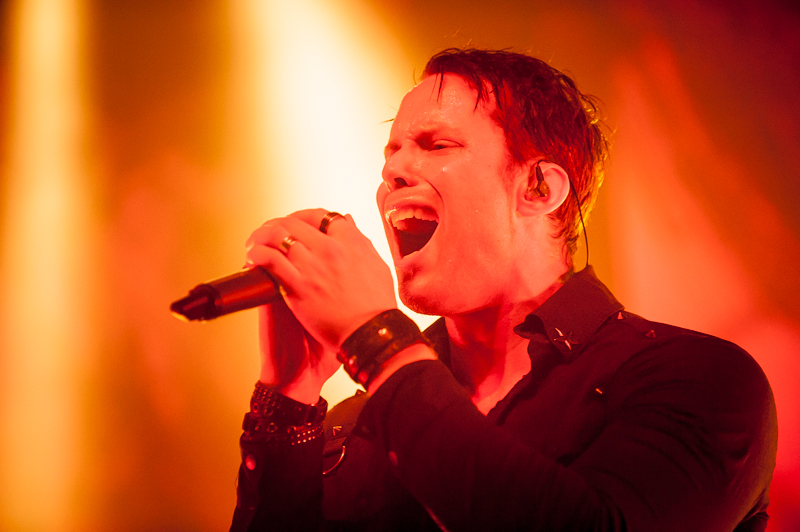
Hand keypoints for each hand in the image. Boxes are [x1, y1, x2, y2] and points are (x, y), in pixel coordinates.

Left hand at [245, 209, 397, 399]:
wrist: (371, 334)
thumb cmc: (377, 306)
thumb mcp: (377, 266)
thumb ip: (361, 242)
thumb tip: (348, 222)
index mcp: (351, 241)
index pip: (320, 215)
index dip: (302, 217)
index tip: (294, 225)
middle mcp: (330, 248)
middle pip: (294, 222)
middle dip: (276, 225)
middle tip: (267, 235)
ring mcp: (313, 266)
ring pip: (278, 236)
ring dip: (261, 237)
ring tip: (254, 245)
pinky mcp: (299, 286)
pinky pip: (271, 260)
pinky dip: (257, 255)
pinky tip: (252, 258)